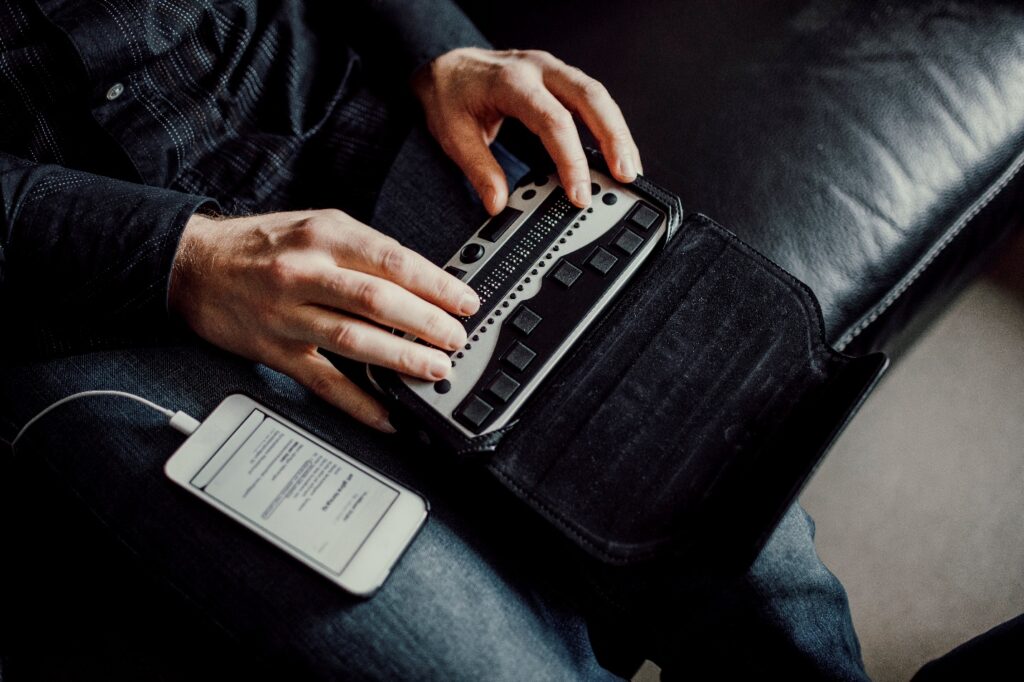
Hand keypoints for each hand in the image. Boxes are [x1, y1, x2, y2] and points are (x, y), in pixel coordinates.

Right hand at [169, 210, 479, 431]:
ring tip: (435, 369)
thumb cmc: (262, 245)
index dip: (436, 284)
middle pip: (378, 301)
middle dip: (426, 323)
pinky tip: (388, 415)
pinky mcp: (276, 351)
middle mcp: (306, 274)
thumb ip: (363, 250)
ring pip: (354, 340)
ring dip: (402, 359)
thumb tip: (419, 281)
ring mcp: (289, 315)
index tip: (465, 301)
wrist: (193, 266)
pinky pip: (324, 382)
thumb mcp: (314, 226)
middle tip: (457, 339)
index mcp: (324, 236)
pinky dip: (359, 403)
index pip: (392, 261)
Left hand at [412, 47, 642, 214]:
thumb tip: (497, 204)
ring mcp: (553, 71)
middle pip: (590, 98)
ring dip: (618, 133)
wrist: (447, 65)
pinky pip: (592, 99)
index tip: (579, 193)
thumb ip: (478, 170)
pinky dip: (608, 126)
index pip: (553, 120)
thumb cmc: (451, 94)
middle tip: (625, 176)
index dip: (571, 159)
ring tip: (630, 170)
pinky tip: (615, 152)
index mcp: (512, 82)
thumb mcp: (453, 134)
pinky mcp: (560, 79)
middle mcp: (538, 69)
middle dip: (614, 139)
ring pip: (598, 96)